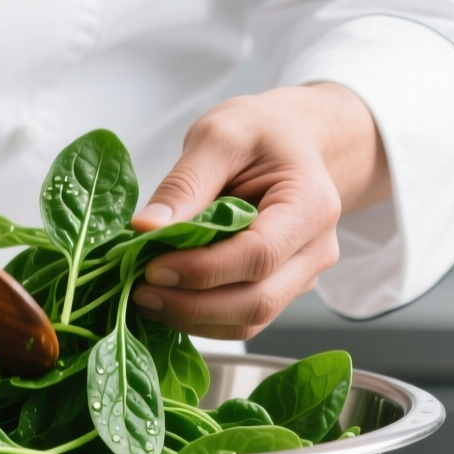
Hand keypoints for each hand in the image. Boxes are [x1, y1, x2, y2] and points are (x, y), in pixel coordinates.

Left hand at [129, 83, 389, 339]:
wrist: (289, 140)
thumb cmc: (259, 133)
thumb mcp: (218, 136)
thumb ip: (184, 183)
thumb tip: (145, 229)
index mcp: (311, 205)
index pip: (259, 255)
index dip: (202, 270)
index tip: (151, 267)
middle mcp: (315, 249)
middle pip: (258, 301)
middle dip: (192, 306)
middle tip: (137, 291)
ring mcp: (301, 276)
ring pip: (250, 320)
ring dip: (192, 318)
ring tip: (145, 297)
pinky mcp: (280, 289)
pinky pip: (241, 318)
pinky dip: (200, 317)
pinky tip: (166, 299)